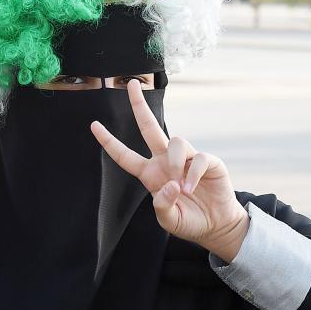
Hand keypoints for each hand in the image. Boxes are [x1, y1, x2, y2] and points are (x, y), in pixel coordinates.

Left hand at [89, 80, 249, 261]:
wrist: (216, 225)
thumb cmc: (189, 221)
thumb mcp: (169, 220)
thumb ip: (163, 205)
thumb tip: (170, 184)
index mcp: (150, 174)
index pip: (125, 156)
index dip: (109, 142)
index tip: (93, 125)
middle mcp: (165, 161)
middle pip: (149, 127)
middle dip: (139, 106)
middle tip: (131, 84)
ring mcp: (186, 159)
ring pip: (175, 141)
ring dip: (174, 163)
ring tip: (182, 187)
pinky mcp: (208, 161)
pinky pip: (198, 157)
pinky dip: (193, 173)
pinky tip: (192, 187)